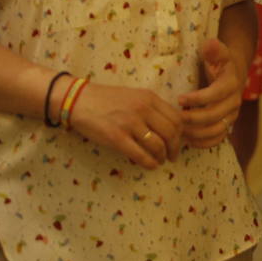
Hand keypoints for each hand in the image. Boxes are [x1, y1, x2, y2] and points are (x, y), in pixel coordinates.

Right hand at [68, 81, 184, 168]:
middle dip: (175, 148)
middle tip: (172, 156)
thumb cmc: (108, 99)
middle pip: (171, 133)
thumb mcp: (135, 95)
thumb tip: (170, 127)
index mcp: (150, 98)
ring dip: (162, 157)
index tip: (179, 142)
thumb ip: (152, 108)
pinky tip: (150, 165)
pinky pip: (140, 155)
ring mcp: (130, 123)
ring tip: (160, 161)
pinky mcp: (116, 137)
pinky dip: (149, 163)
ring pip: (158, 145)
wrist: (79, 100)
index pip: (176, 118)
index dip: (181, 133)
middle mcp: (143, 109)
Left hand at [178, 37, 245, 148]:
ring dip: (196, 133)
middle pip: (214, 116)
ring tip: (177, 131)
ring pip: (216, 130)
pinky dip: (203, 143)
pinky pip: (218, 139)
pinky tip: (187, 140)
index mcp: (231, 83)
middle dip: (192, 119)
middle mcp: (235, 101)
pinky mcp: (228, 124)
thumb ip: (213, 49)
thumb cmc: (219, 61)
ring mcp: (232, 115)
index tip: (179, 99)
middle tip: (174, 118)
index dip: (197, 99)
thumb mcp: (217, 52)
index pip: (215, 94)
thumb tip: (211, 43)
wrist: (233, 72)